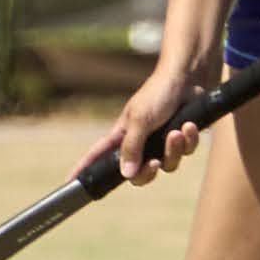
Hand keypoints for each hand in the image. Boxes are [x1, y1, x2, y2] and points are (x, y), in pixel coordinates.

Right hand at [78, 61, 206, 186]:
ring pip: (167, 164)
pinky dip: (189, 140)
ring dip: (174, 149)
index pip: (99, 155)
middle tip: (154, 163)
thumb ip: (131, 147)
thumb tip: (125, 174)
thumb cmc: (159, 92)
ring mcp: (162, 141)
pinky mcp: (182, 139)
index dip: (85, 168)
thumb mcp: (140, 119)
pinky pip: (186, 152)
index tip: (69, 182)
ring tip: (177, 132)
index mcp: (123, 134)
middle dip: (148, 171)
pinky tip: (190, 126)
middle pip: (139, 174)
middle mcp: (141, 141)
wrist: (190, 77)